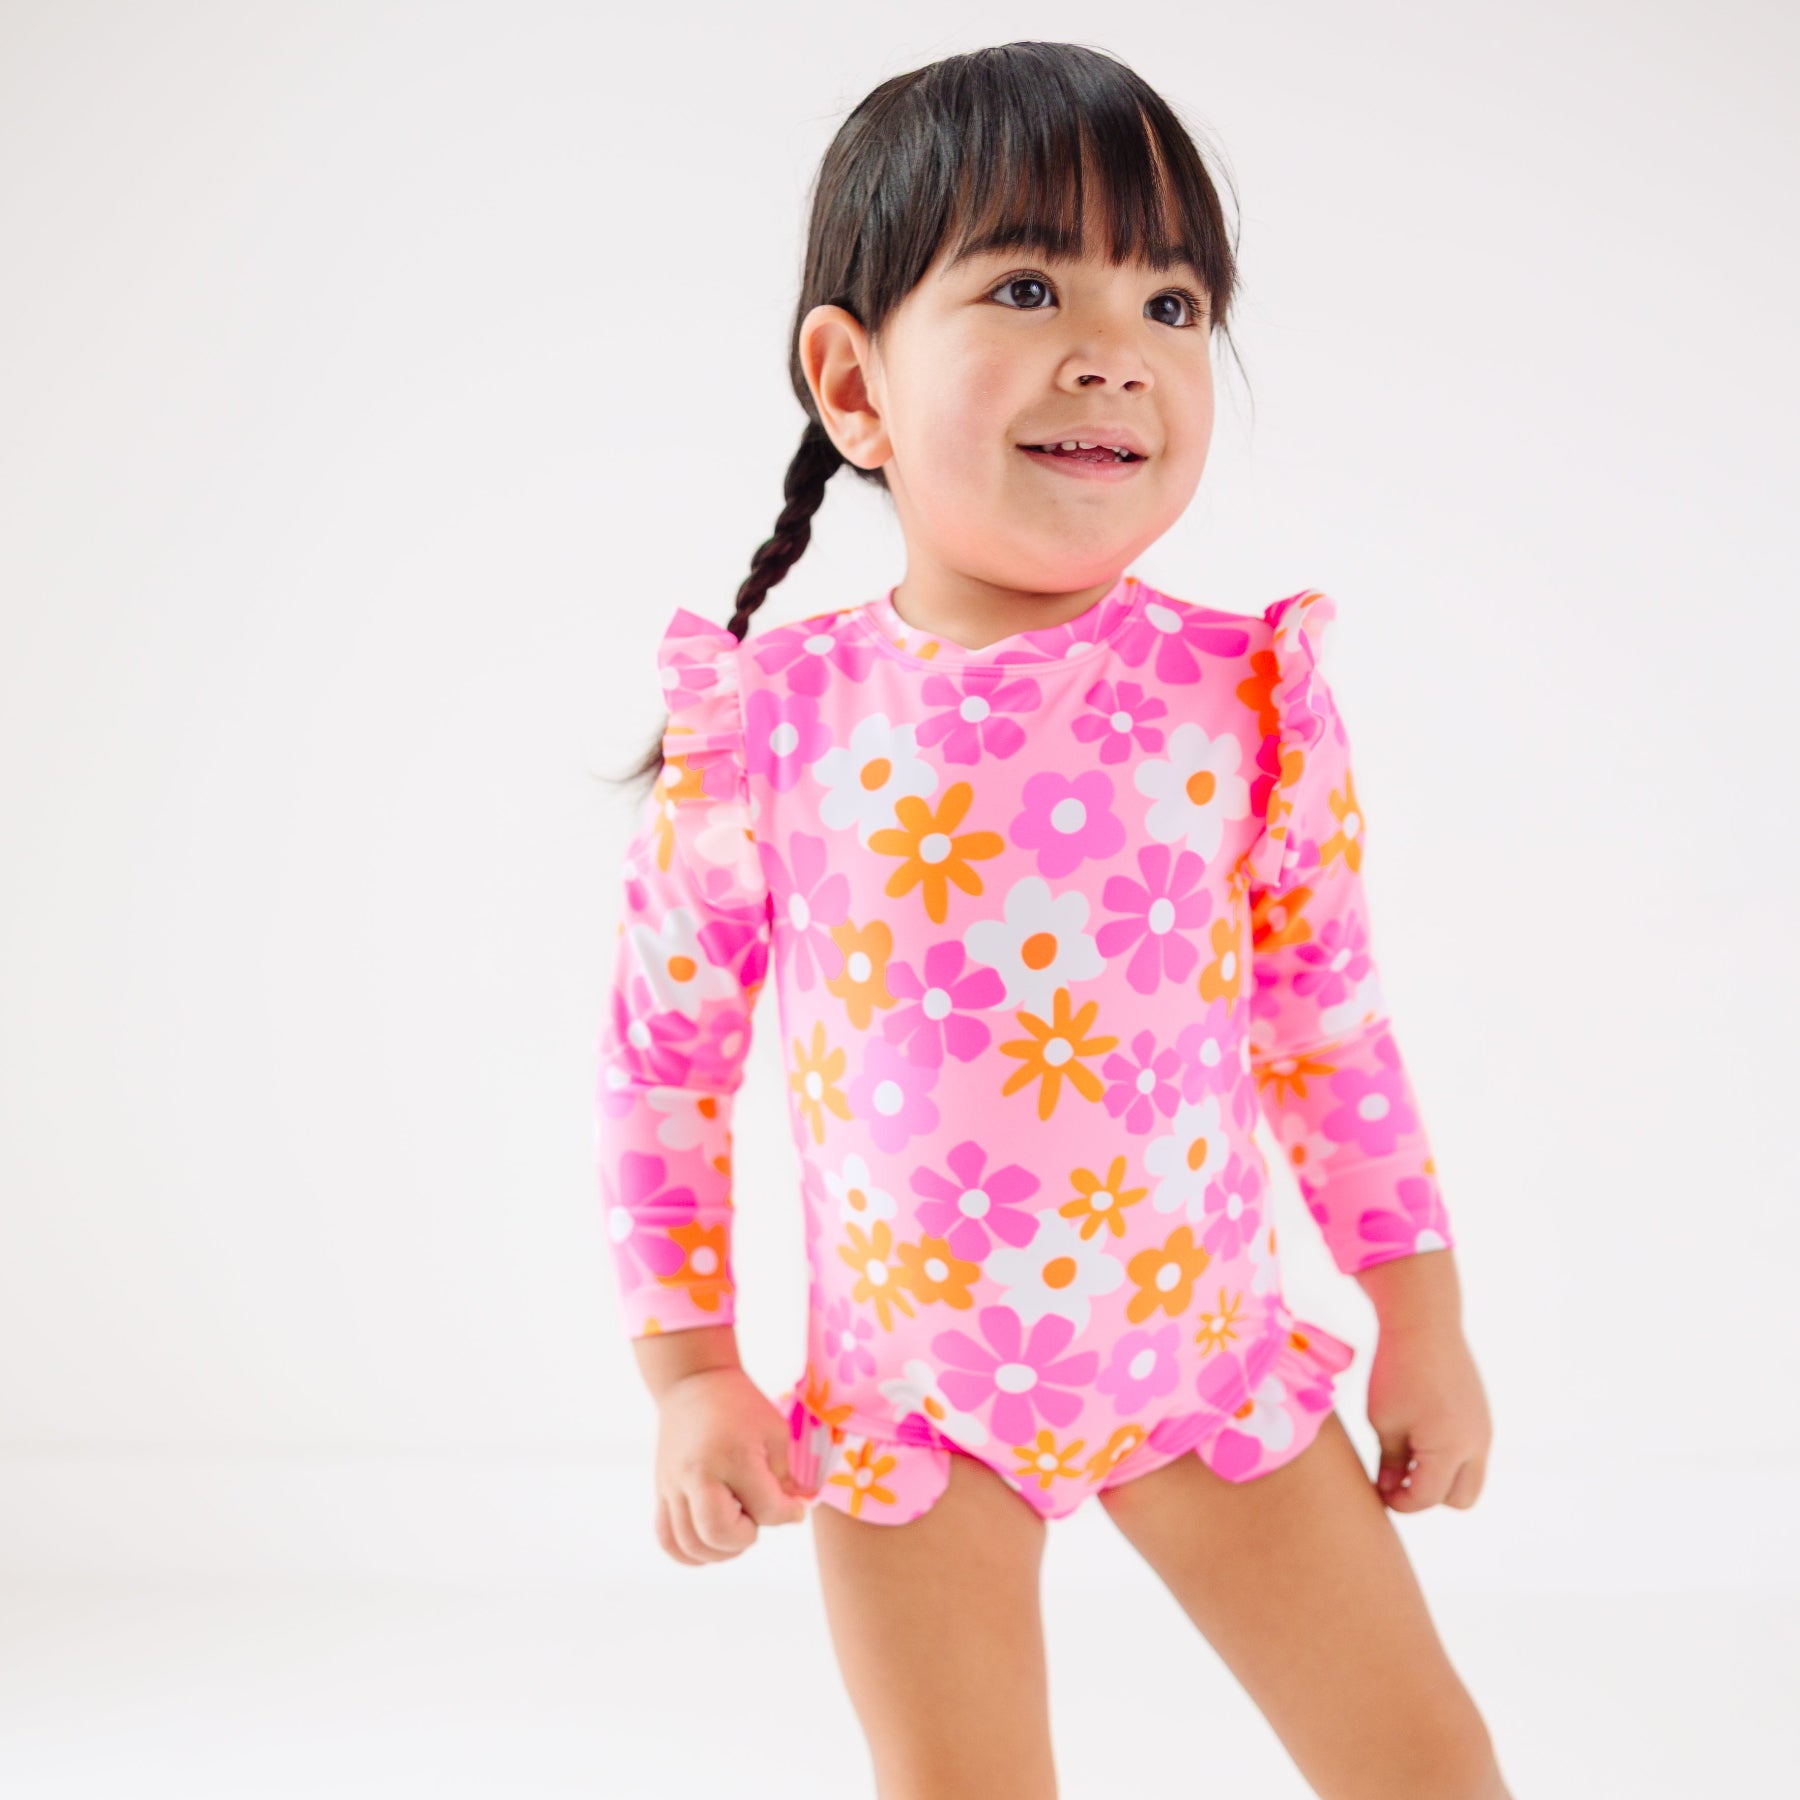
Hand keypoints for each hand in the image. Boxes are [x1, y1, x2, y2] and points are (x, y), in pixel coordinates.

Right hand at [651, 1365, 817, 1563]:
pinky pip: (668, 1539)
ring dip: (721, 1551)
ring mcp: (674, 1486)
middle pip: (719, 1534)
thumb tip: (792, 1516)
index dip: (787, 1514)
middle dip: (747, 1536)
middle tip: (756, 1516)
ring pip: (691, 1544)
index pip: (765, 1509)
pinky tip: (710, 1544)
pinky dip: (689, 1553)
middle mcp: (697, 1474)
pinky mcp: (661, 1492)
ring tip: (736, 1531)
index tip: (793, 1507)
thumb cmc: (741, 1406)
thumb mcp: (774, 1433)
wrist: (694, 1383)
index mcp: (733, 1456)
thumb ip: (784, 1479)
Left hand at [1365, 1317, 1491, 1512]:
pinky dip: (1450, 1456)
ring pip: (1470, 1478)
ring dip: (1442, 1477)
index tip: (1377, 1491)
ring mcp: (1483, 1429)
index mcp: (1450, 1449)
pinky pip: (1471, 1452)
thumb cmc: (1396, 1372)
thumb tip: (1392, 1492)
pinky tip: (1421, 1433)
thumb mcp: (1384, 1421)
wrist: (1424, 1323)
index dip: (1399, 1502)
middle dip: (1429, 1497)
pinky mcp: (1481, 1415)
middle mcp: (1476, 1444)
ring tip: (1408, 1455)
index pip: (1427, 1498)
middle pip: (1460, 1499)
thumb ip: (1391, 1464)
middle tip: (1398, 1477)